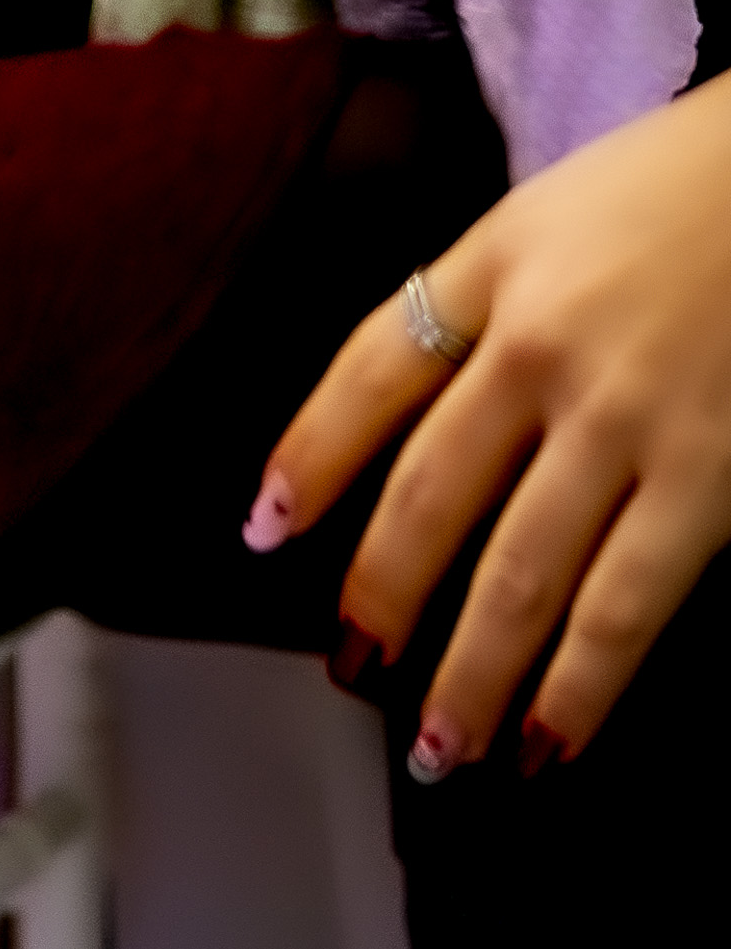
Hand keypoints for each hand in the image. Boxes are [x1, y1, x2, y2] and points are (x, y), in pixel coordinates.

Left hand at [248, 65, 730, 773]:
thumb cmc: (683, 197)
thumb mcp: (551, 215)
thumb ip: (480, 305)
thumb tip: (408, 412)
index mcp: (494, 267)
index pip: (372, 370)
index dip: (310, 456)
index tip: (264, 531)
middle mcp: (544, 348)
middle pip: (432, 492)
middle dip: (383, 595)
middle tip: (351, 671)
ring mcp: (629, 421)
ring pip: (522, 573)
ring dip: (474, 675)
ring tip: (443, 751)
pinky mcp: (714, 479)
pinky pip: (631, 602)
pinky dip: (585, 681)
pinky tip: (555, 734)